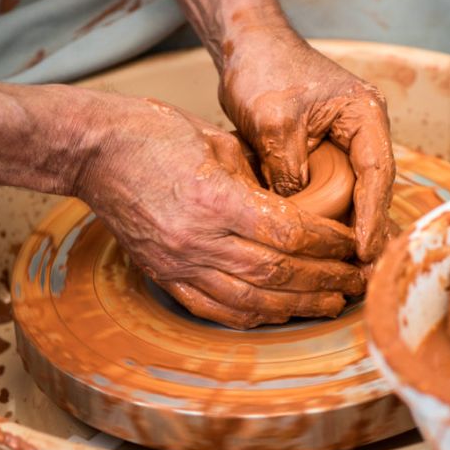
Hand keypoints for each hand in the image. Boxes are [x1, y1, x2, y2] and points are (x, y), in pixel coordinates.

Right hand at [69, 93, 364, 328]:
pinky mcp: (164, 275)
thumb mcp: (216, 141)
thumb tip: (297, 207)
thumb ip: (258, 178)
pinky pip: (214, 309)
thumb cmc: (153, 134)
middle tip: (357, 280)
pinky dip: (252, 315)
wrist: (93, 152)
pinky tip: (279, 313)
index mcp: (215, 198)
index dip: (328, 243)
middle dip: (325, 280)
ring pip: (250, 300)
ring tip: (332, 304)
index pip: (289, 233)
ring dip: (297, 305)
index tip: (352, 244)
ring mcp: (178, 263)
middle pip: (277, 273)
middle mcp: (198, 239)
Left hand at [218, 27, 394, 262]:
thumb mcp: (274, 119)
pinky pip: (333, 193)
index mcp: (364, 115)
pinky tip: (326, 252)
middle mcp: (362, 132)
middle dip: (369, 233)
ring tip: (350, 274)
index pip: (378, 173)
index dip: (373, 215)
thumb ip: (288, 165)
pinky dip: (330, 220)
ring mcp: (344, 144)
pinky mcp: (322, 155)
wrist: (246, 47)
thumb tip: (295, 211)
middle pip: (373, 191)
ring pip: (354, 196)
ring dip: (351, 232)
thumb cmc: (264, 69)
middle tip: (364, 276)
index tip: (366, 250)